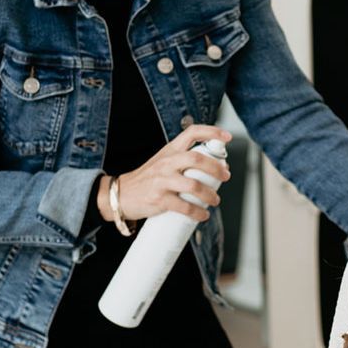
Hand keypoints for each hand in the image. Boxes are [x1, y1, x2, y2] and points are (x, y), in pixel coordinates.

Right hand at [98, 125, 231, 222]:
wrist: (120, 195)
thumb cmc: (147, 180)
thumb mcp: (163, 163)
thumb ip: (184, 162)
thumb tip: (216, 169)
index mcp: (169, 150)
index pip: (191, 132)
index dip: (212, 132)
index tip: (227, 137)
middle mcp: (166, 162)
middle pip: (197, 159)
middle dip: (216, 168)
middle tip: (226, 176)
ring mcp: (162, 181)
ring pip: (194, 186)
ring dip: (210, 195)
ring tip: (215, 200)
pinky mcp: (159, 199)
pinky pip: (184, 207)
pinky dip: (198, 213)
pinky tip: (203, 215)